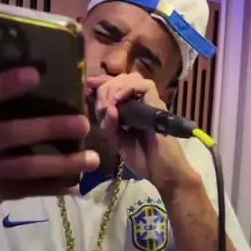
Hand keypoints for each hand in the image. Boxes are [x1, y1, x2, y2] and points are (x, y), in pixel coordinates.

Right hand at [0, 67, 98, 210]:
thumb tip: (32, 51)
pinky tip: (77, 184)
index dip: (6, 84)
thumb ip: (0, 91)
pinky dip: (53, 187)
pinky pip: (27, 190)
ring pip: (22, 167)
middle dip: (48, 128)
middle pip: (8, 134)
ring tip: (93, 159)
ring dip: (61, 163)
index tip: (36, 73)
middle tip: (84, 124)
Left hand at [86, 73, 199, 194]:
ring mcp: (149, 102)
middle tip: (101, 106)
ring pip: (132, 78)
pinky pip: (145, 85)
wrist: (162, 172)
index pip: (115, 85)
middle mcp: (139, 102)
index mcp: (129, 108)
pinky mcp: (158, 105)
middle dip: (105, 88)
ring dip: (115, 87)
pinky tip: (119, 101)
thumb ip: (108, 125)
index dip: (101, 82)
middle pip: (121, 79)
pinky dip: (129, 88)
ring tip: (110, 104)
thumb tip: (108, 107)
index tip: (88, 84)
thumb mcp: (117, 141)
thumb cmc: (142, 158)